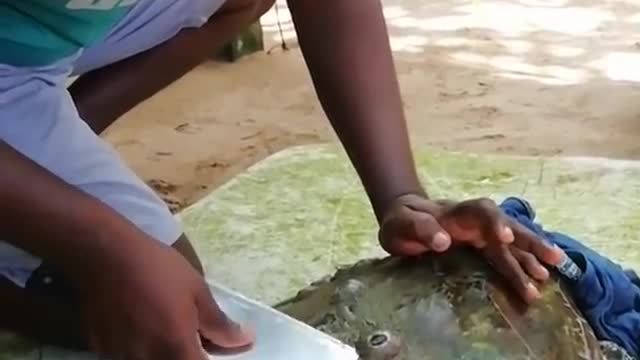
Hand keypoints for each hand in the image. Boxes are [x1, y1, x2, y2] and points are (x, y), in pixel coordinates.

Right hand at [74, 237, 252, 359]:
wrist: (104, 253)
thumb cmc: (158, 269)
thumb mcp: (197, 291)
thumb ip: (219, 324)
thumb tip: (244, 341)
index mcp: (175, 348)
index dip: (209, 359)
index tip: (209, 346)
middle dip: (186, 354)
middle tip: (190, 334)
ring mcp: (120, 357)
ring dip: (162, 352)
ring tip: (162, 324)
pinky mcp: (100, 349)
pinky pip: (126, 356)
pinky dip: (138, 347)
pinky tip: (139, 323)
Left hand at [378, 194, 563, 302]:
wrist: (404, 218)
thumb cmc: (402, 221)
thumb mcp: (402, 223)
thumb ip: (420, 229)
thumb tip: (444, 241)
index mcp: (457, 212)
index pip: (481, 213)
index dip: (496, 224)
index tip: (507, 241)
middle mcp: (475, 221)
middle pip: (507, 226)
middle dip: (529, 242)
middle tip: (552, 259)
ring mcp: (481, 233)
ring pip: (512, 241)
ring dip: (531, 255)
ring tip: (552, 271)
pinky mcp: (482, 246)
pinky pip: (507, 253)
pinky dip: (523, 262)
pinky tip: (540, 275)